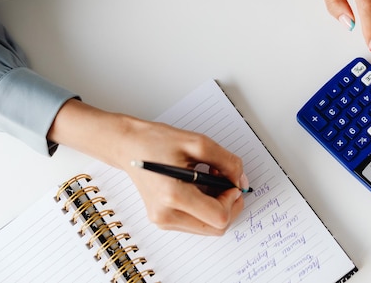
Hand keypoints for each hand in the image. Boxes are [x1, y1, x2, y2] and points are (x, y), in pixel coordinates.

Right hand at [48, 99, 247, 234]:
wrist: (129, 146)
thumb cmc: (158, 141)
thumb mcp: (199, 143)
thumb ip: (227, 162)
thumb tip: (241, 181)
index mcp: (173, 196)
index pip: (219, 217)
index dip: (233, 200)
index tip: (231, 181)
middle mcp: (166, 215)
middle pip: (216, 228)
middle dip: (228, 204)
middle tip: (224, 179)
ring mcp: (163, 221)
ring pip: (209, 227)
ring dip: (218, 205)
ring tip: (209, 179)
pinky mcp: (164, 220)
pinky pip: (197, 222)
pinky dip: (206, 206)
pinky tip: (201, 186)